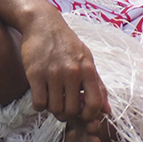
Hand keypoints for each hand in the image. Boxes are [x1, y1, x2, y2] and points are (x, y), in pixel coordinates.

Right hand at [18, 5, 109, 127]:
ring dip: (53, 108)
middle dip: (67, 113)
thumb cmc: (67, 45)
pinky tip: (42, 95)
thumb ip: (97, 85)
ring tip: (53, 97)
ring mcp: (54, 73)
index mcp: (88, 68)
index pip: (95, 102)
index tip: (83, 116)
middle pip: (72, 110)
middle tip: (63, 105)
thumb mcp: (87, 60)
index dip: (90, 116)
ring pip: (55, 108)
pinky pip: (39, 103)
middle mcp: (73, 72)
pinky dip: (39, 105)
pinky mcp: (35, 74)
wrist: (44, 25)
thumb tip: (107, 110)